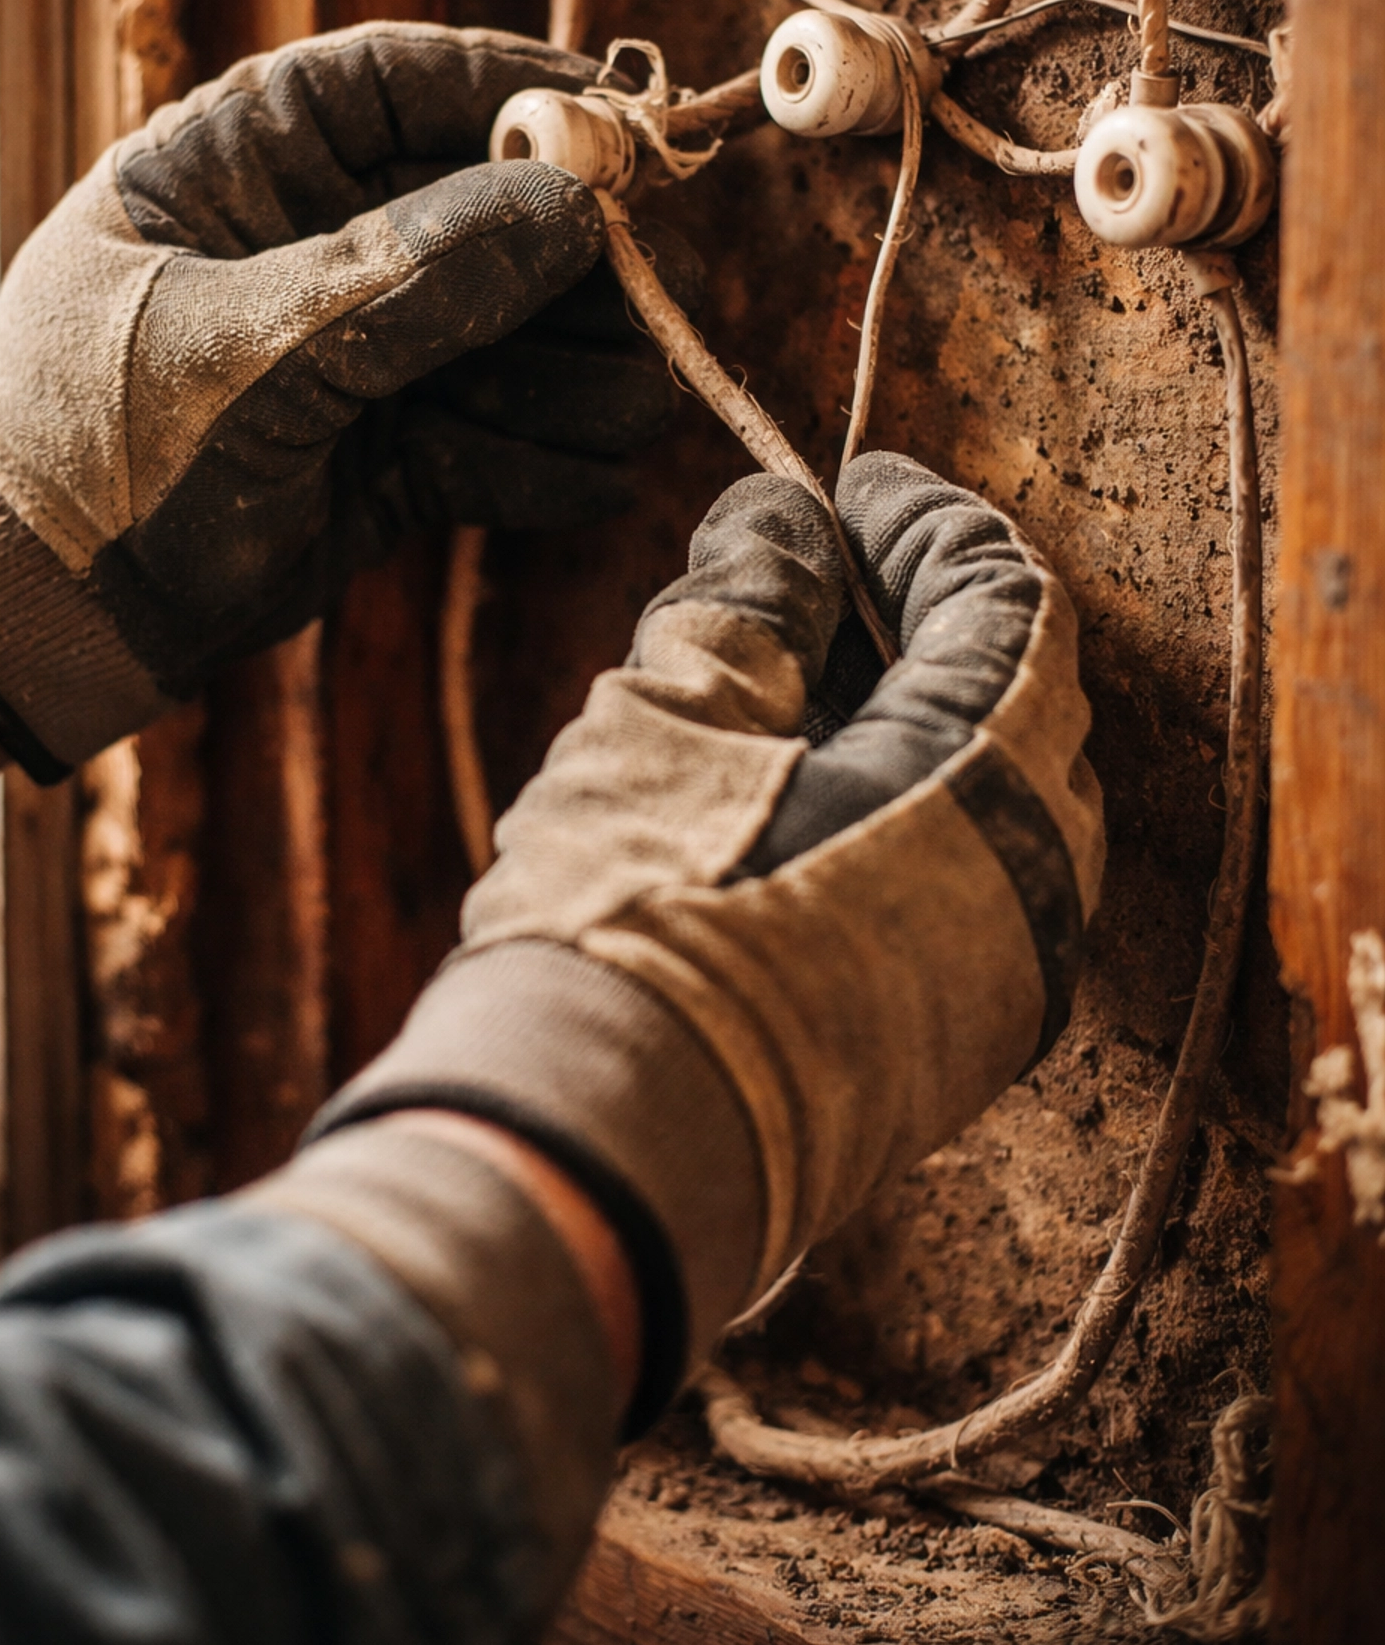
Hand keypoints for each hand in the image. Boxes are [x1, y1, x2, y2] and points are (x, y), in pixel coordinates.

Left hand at [0, 25, 680, 779]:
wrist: (47, 618)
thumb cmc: (94, 447)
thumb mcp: (237, 351)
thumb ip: (401, 280)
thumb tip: (570, 207)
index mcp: (252, 159)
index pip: (407, 79)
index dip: (525, 91)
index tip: (628, 130)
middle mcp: (329, 236)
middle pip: (504, 203)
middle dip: (579, 261)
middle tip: (649, 300)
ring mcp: (376, 345)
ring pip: (533, 327)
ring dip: (578, 372)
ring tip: (586, 416)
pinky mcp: (408, 447)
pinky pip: (520, 435)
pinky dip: (546, 463)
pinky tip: (541, 482)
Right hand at [306, 454, 1103, 1419]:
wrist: (603, 1159)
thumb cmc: (637, 911)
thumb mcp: (678, 712)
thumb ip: (752, 596)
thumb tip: (783, 521)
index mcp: (991, 774)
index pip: (1003, 594)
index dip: (924, 522)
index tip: (846, 486)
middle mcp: (1039, 879)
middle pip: (1017, 691)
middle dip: (922, 613)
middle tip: (819, 565)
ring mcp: (1008, 976)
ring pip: (992, 794)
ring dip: (911, 711)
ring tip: (792, 669)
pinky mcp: (954, 1046)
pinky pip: (967, 883)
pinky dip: (904, 806)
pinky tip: (799, 785)